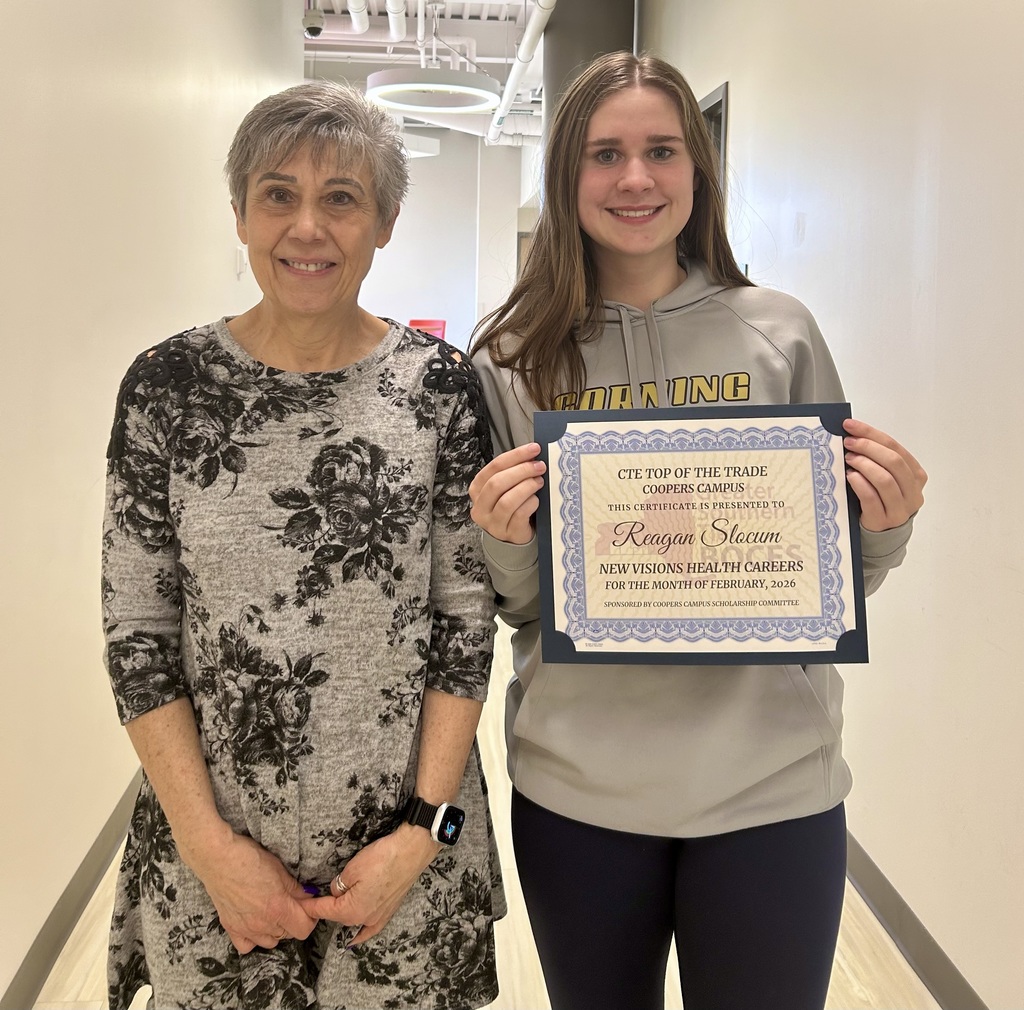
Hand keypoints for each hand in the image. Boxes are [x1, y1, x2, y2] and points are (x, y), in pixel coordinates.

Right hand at [188, 831, 318, 953]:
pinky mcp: (230, 928)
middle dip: (294, 920)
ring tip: (273, 912)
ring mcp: (246, 929)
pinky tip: (255, 923)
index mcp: (278, 909)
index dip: (310, 918)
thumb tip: (309, 898)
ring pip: (270, 942)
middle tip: (291, 904)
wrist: (218, 859)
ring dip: (276, 930)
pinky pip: (246, 946)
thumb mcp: (280, 869)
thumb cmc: (250, 858)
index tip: (309, 907)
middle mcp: (263, 924)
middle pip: (289, 934)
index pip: (303, 928)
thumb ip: (296, 889)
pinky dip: (253, 939)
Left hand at [302, 826, 440, 945]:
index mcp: (351, 910)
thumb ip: (338, 885)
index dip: (310, 906)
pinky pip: (370, 929)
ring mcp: (378, 917)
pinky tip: (355, 938)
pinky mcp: (389, 911)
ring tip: (332, 909)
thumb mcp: (351, 869)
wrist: (410, 852)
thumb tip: (336, 892)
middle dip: (326, 908)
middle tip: (316, 898)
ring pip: (353, 921)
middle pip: (338, 916)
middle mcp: (364, 919)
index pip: (324, 910)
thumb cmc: (382, 858)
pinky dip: (361, 933)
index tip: (299, 904)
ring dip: (342, 915)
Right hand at [469, 443, 545, 544]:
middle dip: (521, 471)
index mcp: (477, 489)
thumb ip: (513, 472)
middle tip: (539, 466)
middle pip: (497, 484)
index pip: (494, 467)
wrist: (514, 535)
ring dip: (526, 487)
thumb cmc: (512, 506)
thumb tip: (532, 454)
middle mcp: (481, 507)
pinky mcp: (508, 533)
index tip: (533, 449)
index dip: (515, 456)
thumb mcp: (506, 488)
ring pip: (507, 501)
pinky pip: (520, 515)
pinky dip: (531, 503)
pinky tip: (536, 500)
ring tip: (539, 481)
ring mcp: (493, 522)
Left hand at [843, 418, 926, 531]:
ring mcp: (900, 509)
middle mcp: (913, 492)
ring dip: (864, 464)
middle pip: (894, 462)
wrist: (882, 534)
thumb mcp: (886, 478)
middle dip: (869, 447)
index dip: (872, 434)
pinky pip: (871, 498)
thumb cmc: (881, 500)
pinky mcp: (883, 521)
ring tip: (849, 458)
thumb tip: (853, 435)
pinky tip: (850, 476)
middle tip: (849, 443)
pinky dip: (859, 483)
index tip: (851, 426)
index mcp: (916, 476)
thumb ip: (878, 460)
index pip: (896, 448)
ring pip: (885, 480)